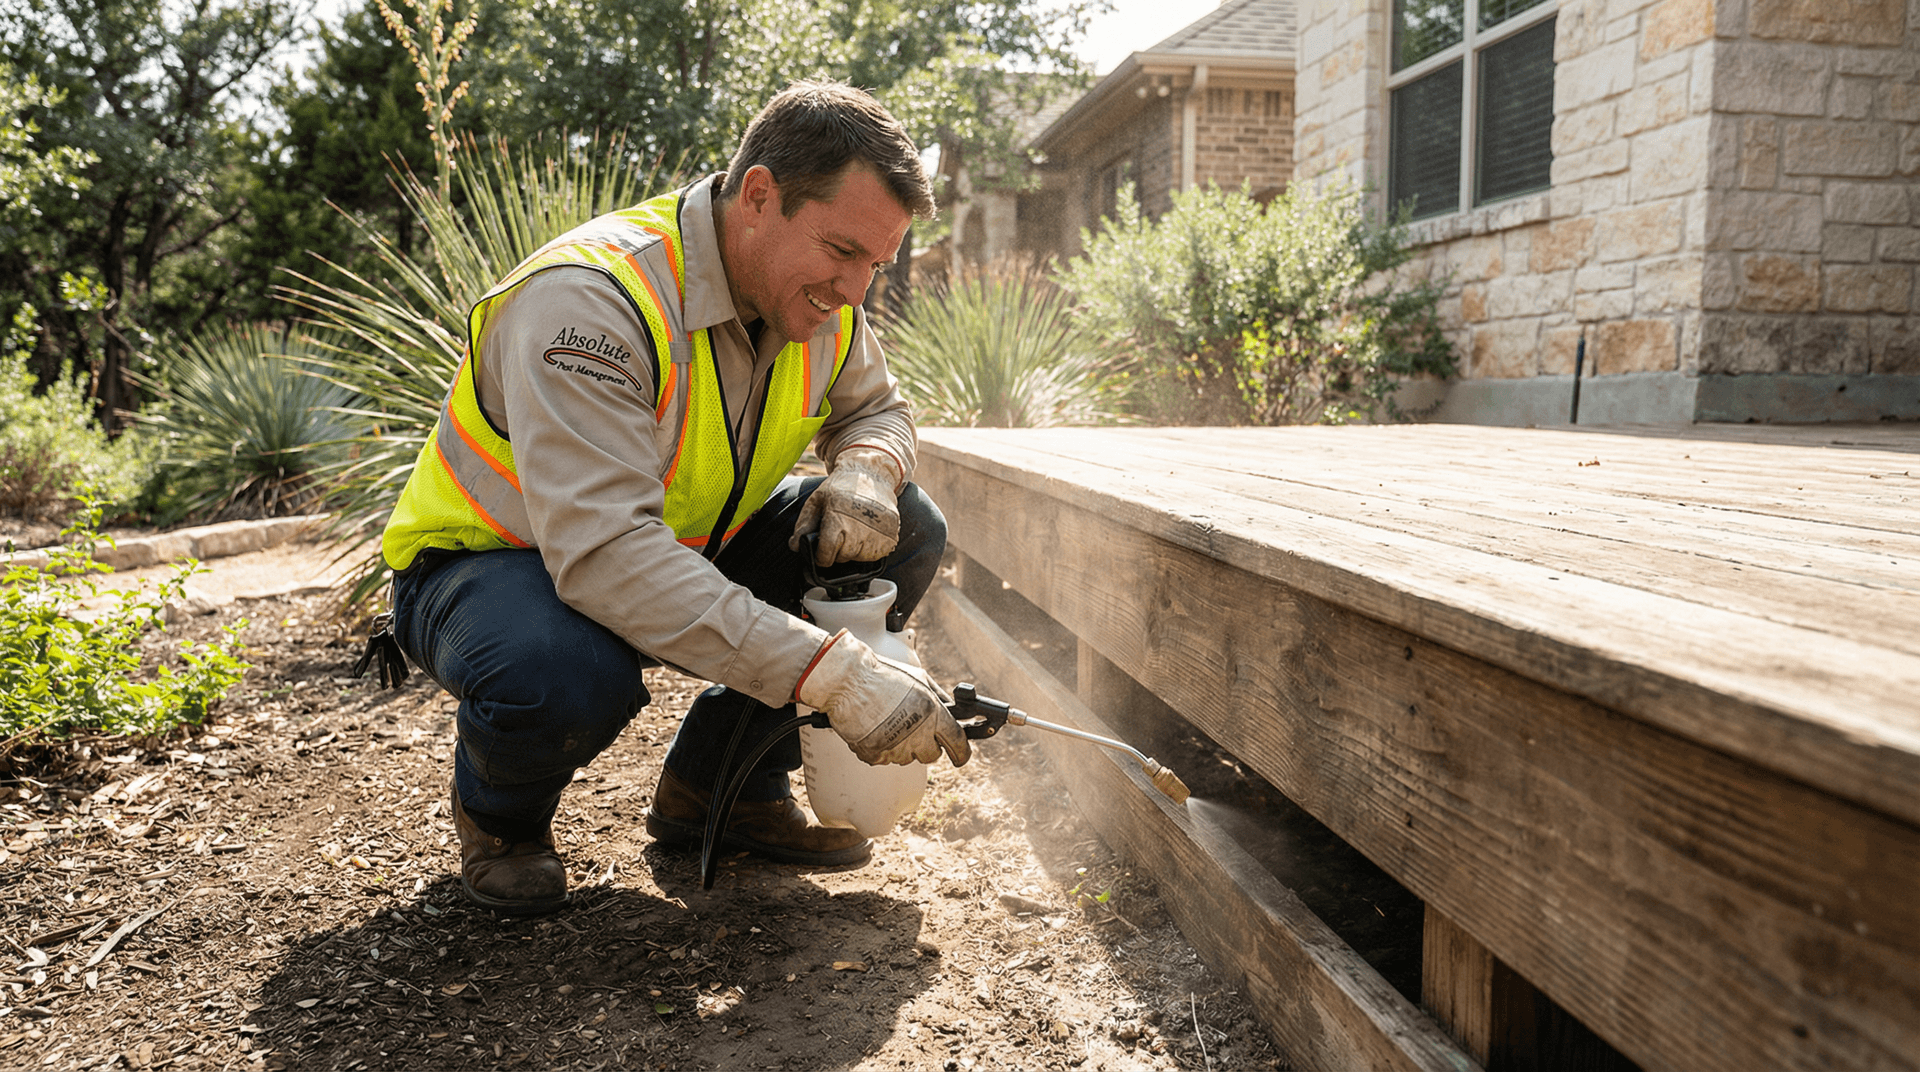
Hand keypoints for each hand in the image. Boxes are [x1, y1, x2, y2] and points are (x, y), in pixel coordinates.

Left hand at [790, 448, 901, 565]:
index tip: (822, 552)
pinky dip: (869, 549)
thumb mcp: (817, 500)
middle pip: (843, 557)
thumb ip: (804, 524)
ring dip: (854, 550)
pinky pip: (876, 555)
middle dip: (838, 551)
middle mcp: (859, 527)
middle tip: (840, 533)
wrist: (872, 475)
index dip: (821, 556)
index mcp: (838, 518)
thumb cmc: (842, 488)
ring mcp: (878, 533)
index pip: (827, 554)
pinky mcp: (891, 536)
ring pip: (859, 558)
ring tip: (854, 530)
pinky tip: (867, 532)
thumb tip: (795, 545)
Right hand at [796, 629, 970, 766]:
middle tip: (916, 731)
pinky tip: (875, 729)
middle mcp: (917, 733)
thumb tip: (952, 709)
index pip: (958, 742)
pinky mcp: (875, 755)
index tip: (961, 755)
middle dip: (928, 746)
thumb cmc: (880, 675)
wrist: (847, 681)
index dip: (962, 752)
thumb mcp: (919, 678)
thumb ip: (938, 697)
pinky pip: (885, 759)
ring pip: (908, 758)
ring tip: (889, 723)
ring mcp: (896, 747)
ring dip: (903, 746)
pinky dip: (882, 748)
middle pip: (933, 755)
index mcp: (932, 713)